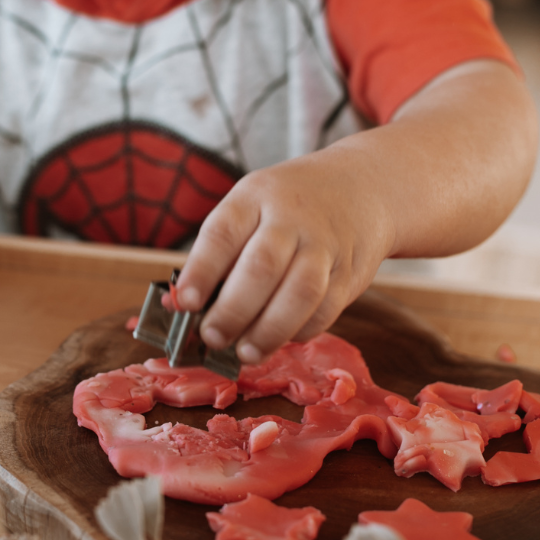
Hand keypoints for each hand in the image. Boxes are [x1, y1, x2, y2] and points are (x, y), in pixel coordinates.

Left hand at [174, 152, 394, 364]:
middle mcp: (291, 218)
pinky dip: (298, 331)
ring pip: (299, 292)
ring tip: (245, 352)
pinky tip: (278, 340)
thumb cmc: (288, 207)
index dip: (201, 271)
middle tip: (212, 337)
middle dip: (232, 310)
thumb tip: (176, 305)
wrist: (362, 187)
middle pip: (261, 267)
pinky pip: (325, 310)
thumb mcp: (250, 209)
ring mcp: (324, 246)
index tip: (184, 303)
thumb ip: (216, 255)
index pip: (223, 233)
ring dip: (268, 330)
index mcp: (255, 197)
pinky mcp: (349, 274)